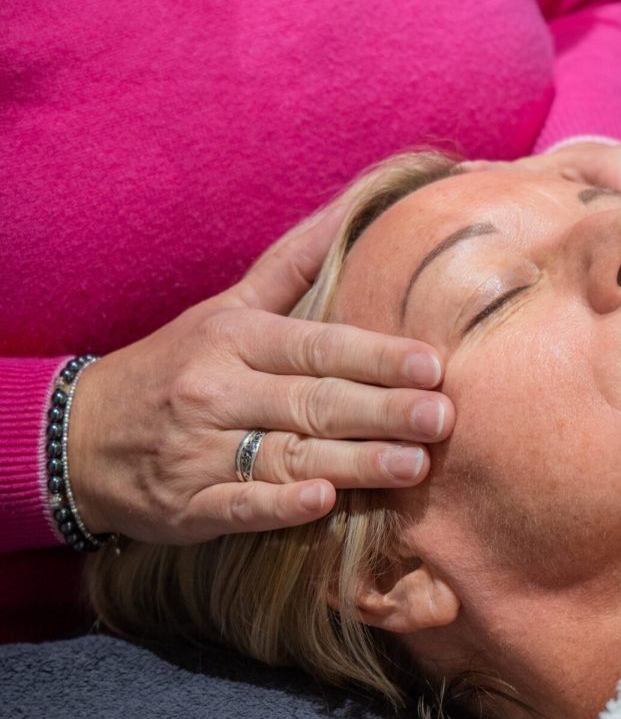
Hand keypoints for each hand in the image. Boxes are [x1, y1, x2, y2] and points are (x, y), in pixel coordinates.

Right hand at [68, 198, 454, 544]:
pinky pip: (238, 505)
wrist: (80, 433)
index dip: (377, 356)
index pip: (318, 346)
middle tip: (441, 417)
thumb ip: (292, 266)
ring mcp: (198, 451)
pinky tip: (324, 502)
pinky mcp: (186, 505)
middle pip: (313, 401)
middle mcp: (217, 390)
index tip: (432, 365)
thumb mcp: (227, 306)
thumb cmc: (176, 362)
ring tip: (413, 465)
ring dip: (353, 462)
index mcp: (234, 338)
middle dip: (382, 410)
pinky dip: (279, 506)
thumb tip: (351, 212)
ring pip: (288, 455)